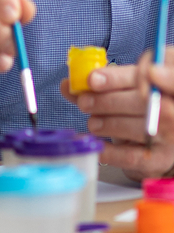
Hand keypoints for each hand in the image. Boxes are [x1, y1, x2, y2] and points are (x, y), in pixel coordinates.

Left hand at [61, 59, 173, 179]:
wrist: (159, 139)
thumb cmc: (139, 107)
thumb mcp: (124, 88)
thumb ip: (100, 85)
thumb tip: (68, 84)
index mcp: (162, 80)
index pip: (142, 74)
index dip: (116, 78)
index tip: (92, 79)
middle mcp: (171, 106)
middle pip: (140, 101)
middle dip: (106, 101)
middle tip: (84, 102)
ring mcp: (168, 134)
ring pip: (137, 127)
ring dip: (108, 124)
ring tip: (92, 123)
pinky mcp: (158, 157)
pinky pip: (132, 155)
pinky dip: (109, 151)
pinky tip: (95, 143)